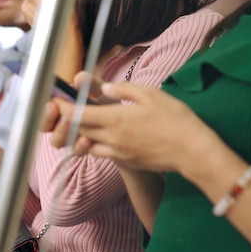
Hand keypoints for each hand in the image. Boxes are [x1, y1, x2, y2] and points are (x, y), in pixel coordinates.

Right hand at [42, 72, 119, 146]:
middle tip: (56, 109)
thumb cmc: (105, 102)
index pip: (41, 109)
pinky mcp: (81, 149)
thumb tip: (79, 79)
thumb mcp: (99, 90)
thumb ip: (89, 83)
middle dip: (48, 119)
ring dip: (62, 132)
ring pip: (56, 141)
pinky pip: (75, 151)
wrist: (123, 120)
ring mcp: (69, 138)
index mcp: (58, 107)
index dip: (42, 106)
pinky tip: (87, 139)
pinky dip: (79, 145)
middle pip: (43, 126)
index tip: (51, 102)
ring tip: (70, 123)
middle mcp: (59, 123)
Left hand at [71, 82, 220, 171]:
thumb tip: (103, 89)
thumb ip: (123, 90)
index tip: (58, 101)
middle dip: (71, 120)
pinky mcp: (126, 162)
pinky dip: (98, 145)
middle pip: (79, 130)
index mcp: (115, 119)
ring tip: (88, 122)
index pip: (78, 115)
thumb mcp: (151, 95)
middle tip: (69, 109)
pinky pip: (103, 153)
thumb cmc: (175, 119)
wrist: (192, 151)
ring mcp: (118, 153)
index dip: (65, 108)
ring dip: (83, 134)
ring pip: (88, 144)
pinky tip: (107, 136)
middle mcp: (111, 138)